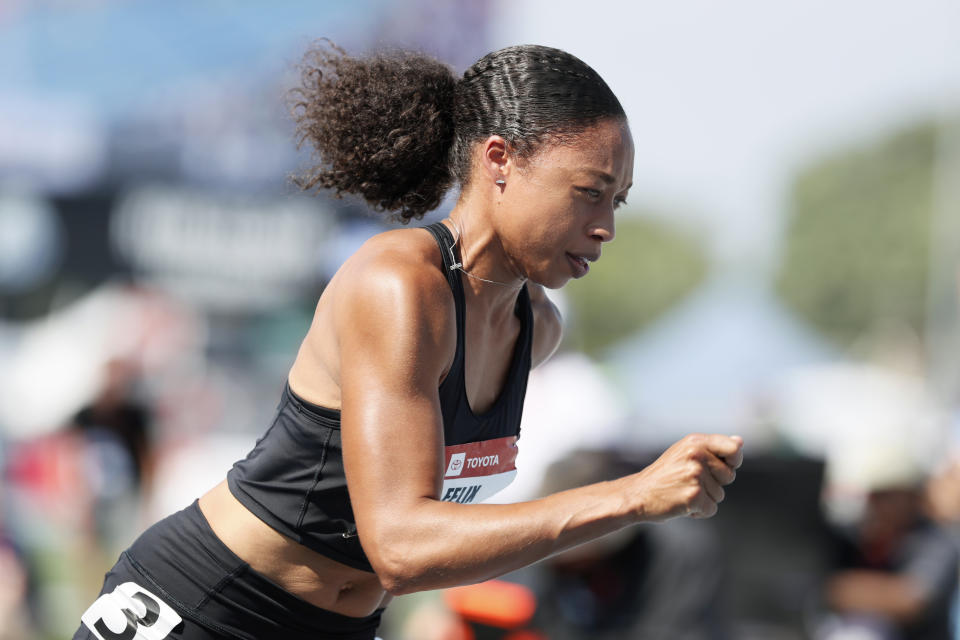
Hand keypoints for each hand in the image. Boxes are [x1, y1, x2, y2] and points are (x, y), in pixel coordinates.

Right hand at [627, 434, 742, 521]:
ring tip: (682, 492)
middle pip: (729, 476)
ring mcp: (695, 475)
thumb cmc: (664, 474)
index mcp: (695, 442)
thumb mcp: (685, 453)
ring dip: (705, 499)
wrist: (637, 494)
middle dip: (715, 484)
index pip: (733, 449)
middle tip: (689, 482)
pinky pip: (711, 509)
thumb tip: (740, 441)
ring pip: (720, 495)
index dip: (734, 460)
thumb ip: (713, 448)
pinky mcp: (694, 496)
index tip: (725, 467)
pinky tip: (682, 505)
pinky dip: (699, 512)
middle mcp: (697, 455)